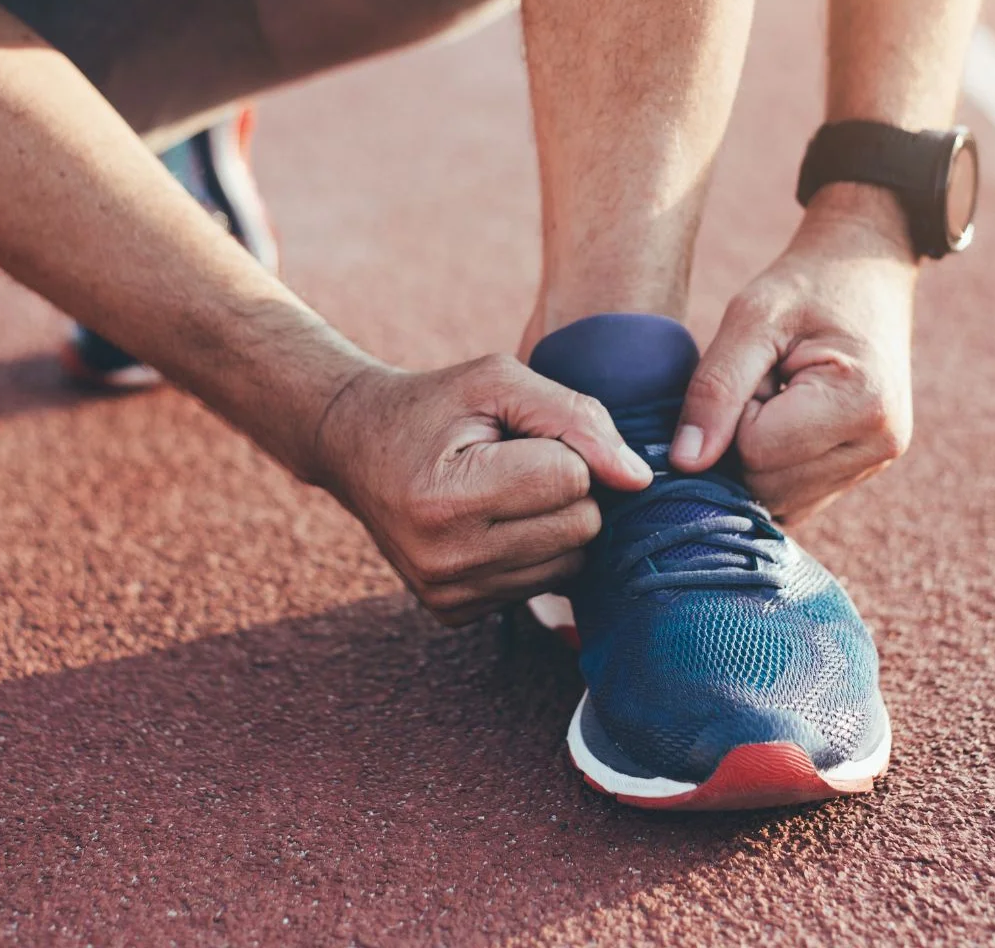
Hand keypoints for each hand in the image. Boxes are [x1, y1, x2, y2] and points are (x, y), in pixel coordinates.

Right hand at [313, 355, 651, 624]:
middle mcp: (445, 560)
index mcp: (448, 499)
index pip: (571, 480)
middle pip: (580, 527)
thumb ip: (577, 418)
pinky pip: (541, 585)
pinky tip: (491, 521)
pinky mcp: (452, 612)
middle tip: (514, 460)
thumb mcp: (499, 382)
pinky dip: (531, 550)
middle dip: (566, 486)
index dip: (562, 446)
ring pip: (570, 564)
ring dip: (554, 521)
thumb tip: (639, 479)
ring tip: (503, 489)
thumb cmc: (433, 405)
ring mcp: (447, 594)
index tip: (519, 435)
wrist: (355, 444)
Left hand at [671, 184, 918, 524]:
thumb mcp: (750, 318)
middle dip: (742, 441)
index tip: (756, 369)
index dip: (734, 414)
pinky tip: (784, 422)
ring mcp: (876, 464)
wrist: (865, 272)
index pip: (755, 452)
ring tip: (778, 397)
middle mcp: (880, 446)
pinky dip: (773, 469)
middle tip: (765, 381)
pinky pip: (794, 501)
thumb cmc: (806, 285)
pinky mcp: (862, 472)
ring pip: (777, 502)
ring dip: (756, 457)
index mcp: (861, 404)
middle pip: (766, 486)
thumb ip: (715, 389)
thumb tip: (684, 462)